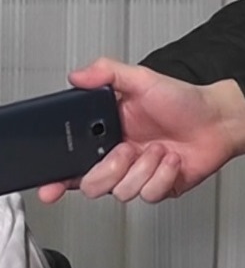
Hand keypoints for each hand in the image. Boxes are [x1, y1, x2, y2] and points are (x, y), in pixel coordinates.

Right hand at [38, 58, 244, 203]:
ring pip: (120, 192)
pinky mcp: (156, 189)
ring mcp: (136, 176)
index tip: (49, 186)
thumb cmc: (183, 101)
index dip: (55, 179)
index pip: (70, 163)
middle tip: (127, 148)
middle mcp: (117, 159)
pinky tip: (170, 161)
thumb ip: (106, 72)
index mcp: (104, 136)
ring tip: (157, 149)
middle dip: (111, 168)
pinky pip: (148, 195)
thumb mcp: (141, 79)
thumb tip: (76, 74)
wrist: (219, 121)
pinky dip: (162, 176)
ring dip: (143, 168)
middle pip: (90, 185)